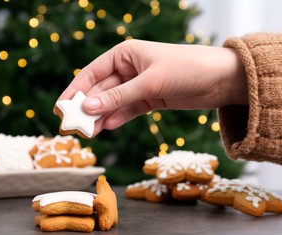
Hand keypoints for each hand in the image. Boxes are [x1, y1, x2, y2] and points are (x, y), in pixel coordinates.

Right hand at [55, 39, 247, 136]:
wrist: (220, 80)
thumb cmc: (185, 69)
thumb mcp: (149, 83)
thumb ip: (118, 97)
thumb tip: (87, 107)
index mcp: (125, 54)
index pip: (92, 73)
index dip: (75, 90)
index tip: (61, 107)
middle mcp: (129, 68)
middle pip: (101, 90)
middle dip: (87, 107)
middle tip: (72, 126)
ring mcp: (139, 85)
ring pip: (114, 102)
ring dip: (101, 116)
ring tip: (88, 132)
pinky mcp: (150, 99)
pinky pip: (128, 110)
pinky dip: (119, 118)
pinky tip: (108, 128)